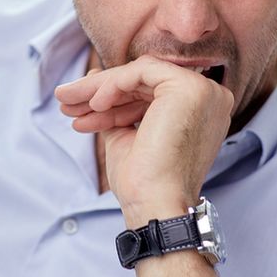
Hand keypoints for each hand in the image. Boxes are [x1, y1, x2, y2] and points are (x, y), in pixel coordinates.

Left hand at [55, 55, 233, 226]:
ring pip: (138, 74)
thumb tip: (93, 79)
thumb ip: (117, 106)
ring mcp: (202, 91)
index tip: (80, 111)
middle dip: (99, 93)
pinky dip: (112, 85)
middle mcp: (209, 97)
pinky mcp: (188, 88)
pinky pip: (141, 72)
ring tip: (69, 105)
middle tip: (66, 102)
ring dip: (98, 89)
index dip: (112, 99)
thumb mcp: (127, 134)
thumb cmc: (145, 180)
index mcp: (200, 109)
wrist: (155, 204)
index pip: (150, 91)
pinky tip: (95, 105)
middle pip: (143, 82)